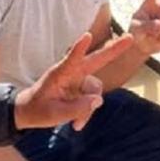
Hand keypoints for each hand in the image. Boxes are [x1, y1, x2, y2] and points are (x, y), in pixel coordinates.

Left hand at [14, 33, 132, 130]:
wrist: (28, 112)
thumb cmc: (37, 109)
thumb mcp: (53, 114)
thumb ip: (76, 108)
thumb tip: (99, 100)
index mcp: (60, 73)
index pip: (72, 59)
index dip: (80, 48)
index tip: (88, 35)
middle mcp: (72, 72)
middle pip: (96, 60)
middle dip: (114, 49)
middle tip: (130, 37)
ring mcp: (79, 80)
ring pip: (95, 92)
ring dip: (89, 109)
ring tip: (75, 124)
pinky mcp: (81, 89)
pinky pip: (92, 100)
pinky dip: (87, 112)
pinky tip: (76, 125)